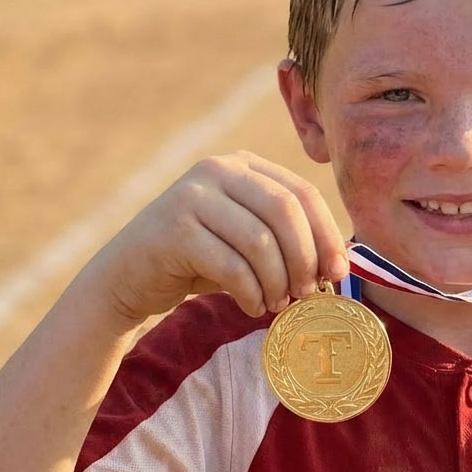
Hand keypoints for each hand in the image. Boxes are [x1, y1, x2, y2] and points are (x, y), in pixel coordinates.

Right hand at [89, 152, 345, 324]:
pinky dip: (251, 293)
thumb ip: (286, 239)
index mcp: (242, 165)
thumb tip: (342, 263)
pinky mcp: (173, 229)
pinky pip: (231, 265)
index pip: (301, 192)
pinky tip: (252, 306)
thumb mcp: (247, 241)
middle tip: (308, 293)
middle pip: (284, 210)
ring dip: (278, 281)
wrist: (128, 277)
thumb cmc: (200, 261)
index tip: (338, 273)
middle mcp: (217, 170)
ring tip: (278, 304)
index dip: (326, 234)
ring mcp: (192, 195)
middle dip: (305, 257)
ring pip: (259, 240)